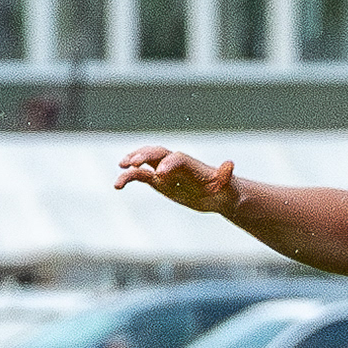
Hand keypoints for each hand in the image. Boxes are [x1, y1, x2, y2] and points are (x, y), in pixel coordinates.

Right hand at [112, 145, 240, 214]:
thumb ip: (226, 175)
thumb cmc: (224, 189)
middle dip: (145, 155)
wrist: (217, 194)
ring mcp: (164, 171)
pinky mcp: (157, 180)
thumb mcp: (227, 185)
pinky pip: (140, 176)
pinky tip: (117, 185)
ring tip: (121, 168)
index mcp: (191, 164)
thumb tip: (230, 164)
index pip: (177, 159)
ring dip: (132, 162)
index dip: (169, 164)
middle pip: (158, 153)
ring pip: (145, 162)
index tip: (161, 175)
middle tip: (134, 163)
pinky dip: (128, 178)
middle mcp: (175, 163)